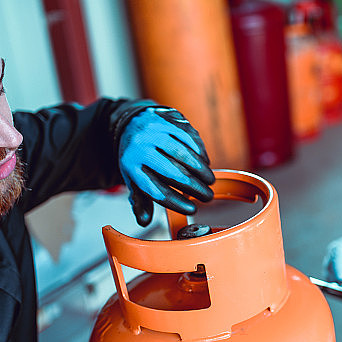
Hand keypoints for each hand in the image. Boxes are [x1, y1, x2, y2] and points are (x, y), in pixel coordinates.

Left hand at [119, 105, 215, 225]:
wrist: (131, 122)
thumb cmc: (136, 157)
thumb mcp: (132, 177)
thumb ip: (140, 199)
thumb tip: (144, 221)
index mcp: (131, 165)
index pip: (156, 189)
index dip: (177, 202)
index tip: (192, 210)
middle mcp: (142, 146)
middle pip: (173, 172)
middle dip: (194, 187)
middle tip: (208, 197)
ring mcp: (156, 131)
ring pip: (184, 154)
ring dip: (202, 171)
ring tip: (210, 181)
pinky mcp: (168, 120)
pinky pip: (189, 139)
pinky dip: (200, 153)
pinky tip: (206, 163)